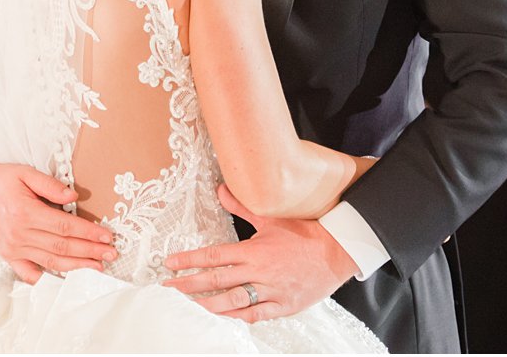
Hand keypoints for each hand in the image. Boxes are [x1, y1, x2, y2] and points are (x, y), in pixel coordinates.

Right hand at [0, 159, 115, 283]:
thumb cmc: (1, 180)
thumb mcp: (25, 172)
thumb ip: (49, 184)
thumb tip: (73, 197)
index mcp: (26, 212)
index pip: (64, 226)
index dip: (88, 233)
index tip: (107, 236)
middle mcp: (20, 234)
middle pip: (62, 247)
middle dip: (90, 251)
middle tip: (111, 254)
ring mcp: (14, 248)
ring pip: (51, 262)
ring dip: (77, 266)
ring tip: (97, 267)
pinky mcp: (9, 255)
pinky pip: (29, 272)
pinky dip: (47, 277)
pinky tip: (65, 276)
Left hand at [163, 185, 357, 322]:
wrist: (337, 250)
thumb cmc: (304, 232)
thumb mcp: (271, 217)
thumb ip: (242, 207)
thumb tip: (220, 189)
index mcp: (254, 250)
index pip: (214, 256)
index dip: (189, 260)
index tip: (170, 264)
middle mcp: (259, 272)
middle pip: (217, 281)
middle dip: (189, 285)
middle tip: (170, 287)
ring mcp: (271, 291)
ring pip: (233, 302)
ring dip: (209, 304)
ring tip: (191, 304)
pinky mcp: (283, 306)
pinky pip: (256, 314)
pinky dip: (239, 316)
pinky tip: (225, 316)